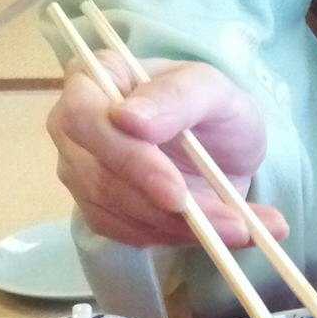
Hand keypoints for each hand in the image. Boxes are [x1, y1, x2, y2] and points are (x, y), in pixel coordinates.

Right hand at [46, 53, 288, 248]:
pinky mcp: (102, 212)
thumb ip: (176, 96)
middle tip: (229, 223)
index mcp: (92, 78)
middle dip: (163, 207)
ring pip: (119, 213)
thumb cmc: (213, 108)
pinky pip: (131, 235)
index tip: (175, 190)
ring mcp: (83, 174)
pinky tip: (222, 234)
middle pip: (98, 177)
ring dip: (183, 228)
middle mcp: (75, 129)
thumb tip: (127, 118)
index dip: (127, 158)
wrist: (225, 151)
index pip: (83, 118)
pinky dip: (180, 239)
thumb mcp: (212, 89)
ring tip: (241, 228)